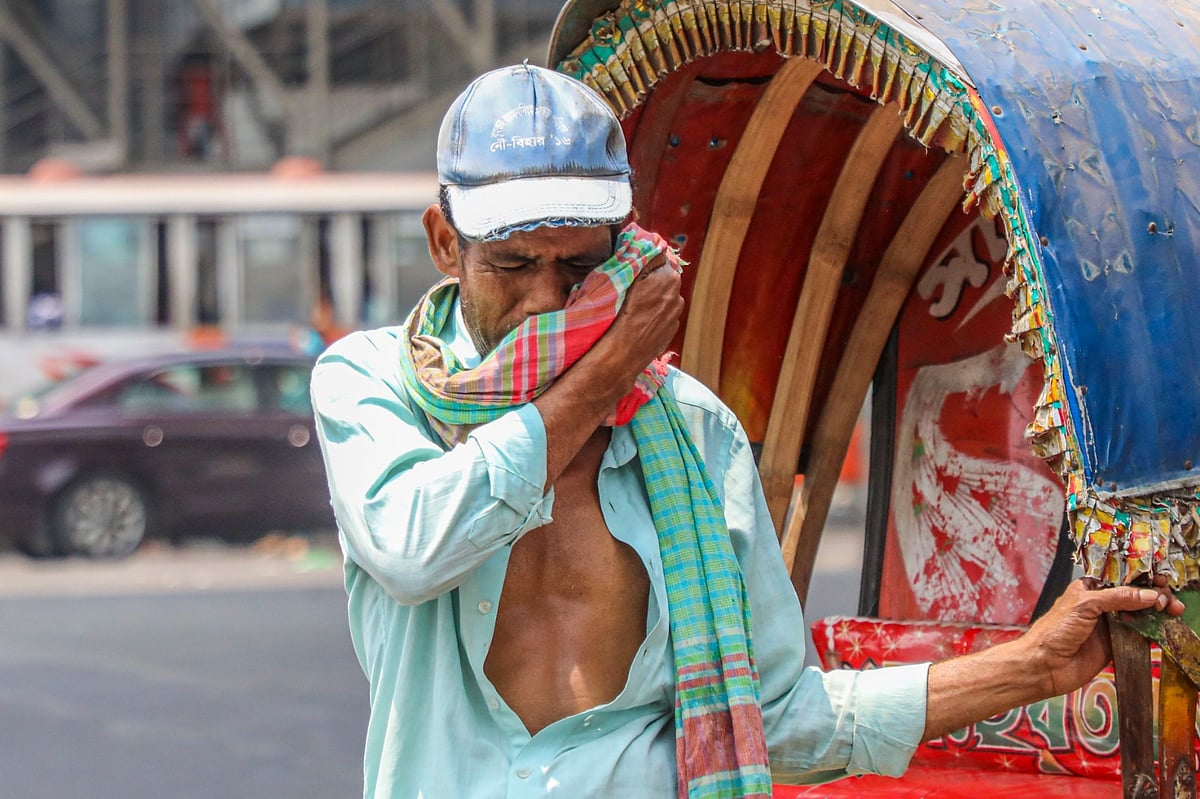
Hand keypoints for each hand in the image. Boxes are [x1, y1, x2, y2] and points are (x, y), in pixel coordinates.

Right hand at [596, 253, 683, 387]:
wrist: (626, 349)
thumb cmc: (624, 313)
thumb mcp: (631, 278)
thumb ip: (646, 261)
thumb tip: (656, 248)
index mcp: (669, 278)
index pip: (662, 260)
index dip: (649, 263)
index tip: (639, 268)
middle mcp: (677, 295)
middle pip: (665, 280)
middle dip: (653, 281)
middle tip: (635, 288)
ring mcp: (676, 314)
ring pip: (665, 299)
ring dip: (655, 299)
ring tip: (637, 307)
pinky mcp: (672, 330)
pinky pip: (664, 315)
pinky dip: (656, 315)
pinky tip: (642, 320)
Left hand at [1023, 576, 1183, 698]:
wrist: (1044, 665)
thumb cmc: (1054, 631)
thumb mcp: (1084, 605)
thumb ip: (1117, 598)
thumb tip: (1149, 595)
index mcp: (1090, 589)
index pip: (1122, 579)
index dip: (1143, 579)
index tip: (1161, 581)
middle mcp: (1102, 605)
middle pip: (1136, 597)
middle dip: (1156, 596)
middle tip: (1170, 602)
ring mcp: (1110, 626)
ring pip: (1141, 615)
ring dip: (1158, 613)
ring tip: (1173, 612)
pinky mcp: (1116, 645)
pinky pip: (1139, 636)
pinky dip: (1153, 631)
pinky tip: (1164, 628)